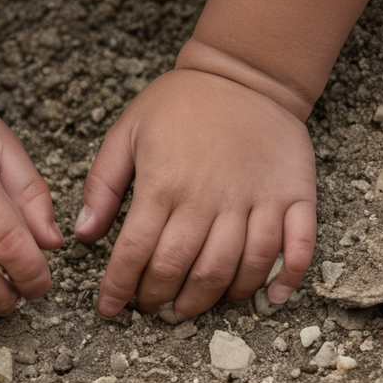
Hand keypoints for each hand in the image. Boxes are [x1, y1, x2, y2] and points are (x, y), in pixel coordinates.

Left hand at [76, 69, 316, 322]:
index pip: (136, 253)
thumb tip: (85, 235)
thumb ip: (103, 184)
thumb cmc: (181, 103)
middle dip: (162, 301)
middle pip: (184, 271)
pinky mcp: (293, 196)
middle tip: (153, 310)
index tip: (111, 310)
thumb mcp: (127, 131)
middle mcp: (210, 199)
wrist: (245, 73)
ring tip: (192, 307)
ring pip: (236, 270)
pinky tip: (270, 299)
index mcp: (165, 184)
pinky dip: (286, 278)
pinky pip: (297, 247)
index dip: (120, 289)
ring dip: (212, 300)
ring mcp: (256, 200)